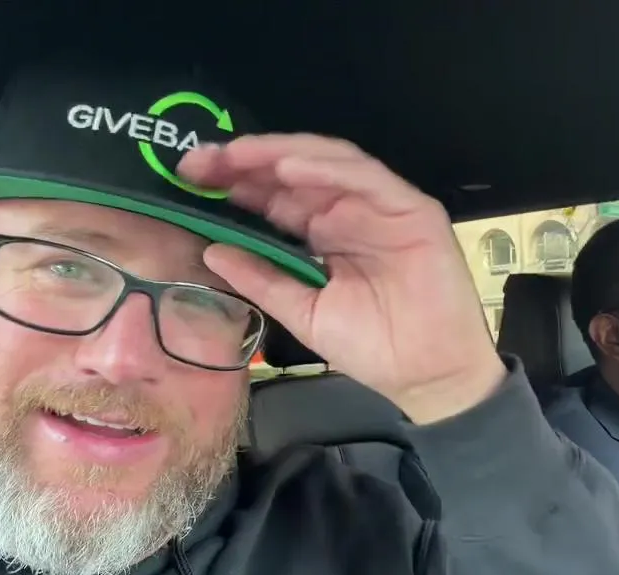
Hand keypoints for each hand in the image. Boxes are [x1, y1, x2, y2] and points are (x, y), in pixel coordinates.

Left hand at [178, 134, 504, 423]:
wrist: (427, 375)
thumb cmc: (374, 348)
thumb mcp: (302, 312)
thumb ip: (262, 279)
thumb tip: (211, 251)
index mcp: (324, 234)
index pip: (275, 195)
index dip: (234, 183)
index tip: (190, 179)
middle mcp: (350, 212)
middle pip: (294, 171)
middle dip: (246, 161)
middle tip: (201, 162)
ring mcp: (381, 207)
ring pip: (328, 163)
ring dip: (281, 155)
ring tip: (238, 156)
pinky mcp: (412, 209)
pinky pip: (367, 178)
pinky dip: (327, 169)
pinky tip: (290, 168)